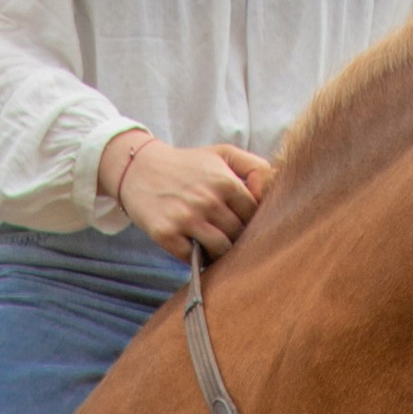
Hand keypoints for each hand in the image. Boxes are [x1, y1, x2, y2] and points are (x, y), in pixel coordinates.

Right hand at [101, 131, 271, 256]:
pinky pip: (194, 259)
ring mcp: (186, 219)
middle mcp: (207, 200)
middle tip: (228, 235)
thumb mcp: (223, 154)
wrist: (139, 169)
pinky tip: (195, 248)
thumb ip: (255, 167)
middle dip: (237, 238)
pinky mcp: (166, 234)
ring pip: (221, 251)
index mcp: (225, 181)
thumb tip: (274, 191)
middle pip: (239, 235)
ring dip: (221, 252)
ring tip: (215, 245)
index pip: (255, 215)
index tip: (241, 221)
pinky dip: (198, 259)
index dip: (251, 221)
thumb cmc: (188, 165)